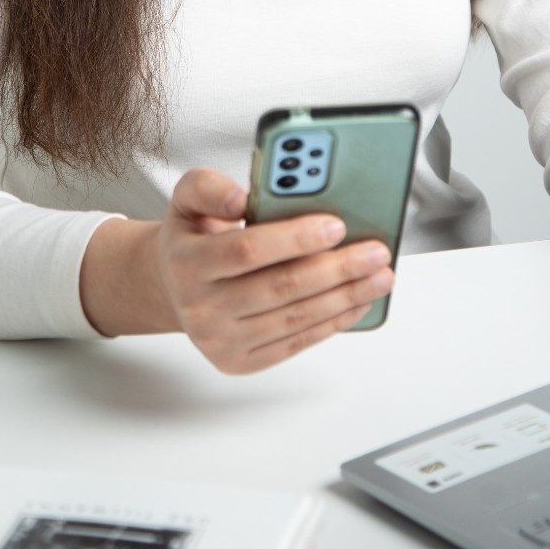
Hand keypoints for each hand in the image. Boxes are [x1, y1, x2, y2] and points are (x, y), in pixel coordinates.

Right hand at [79, 167, 394, 373]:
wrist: (171, 286)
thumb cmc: (192, 237)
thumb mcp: (187, 197)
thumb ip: (209, 187)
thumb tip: (242, 199)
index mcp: (188, 262)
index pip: (246, 251)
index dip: (294, 239)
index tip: (336, 225)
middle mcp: (200, 308)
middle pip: (280, 288)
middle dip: (337, 269)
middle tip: (375, 251)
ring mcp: (220, 340)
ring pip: (294, 318)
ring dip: (345, 297)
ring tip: (379, 276)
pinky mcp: (240, 361)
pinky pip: (295, 342)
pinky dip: (332, 323)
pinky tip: (357, 302)